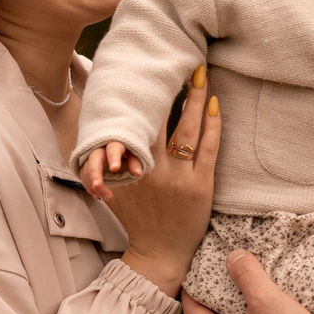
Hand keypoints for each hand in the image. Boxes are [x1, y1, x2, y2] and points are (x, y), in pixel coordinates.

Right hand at [81, 138, 144, 200]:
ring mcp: (90, 155)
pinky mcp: (85, 164)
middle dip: (95, 172)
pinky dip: (89, 186)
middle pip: (94, 158)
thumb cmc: (126, 149)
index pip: (113, 148)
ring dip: (93, 184)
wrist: (113, 143)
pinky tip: (96, 195)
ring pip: (87, 168)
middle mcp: (99, 147)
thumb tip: (137, 173)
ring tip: (107, 197)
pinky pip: (83, 174)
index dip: (113, 158)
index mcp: (114, 142)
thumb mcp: (134, 153)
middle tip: (98, 185)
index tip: (115, 168)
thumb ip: (135, 162)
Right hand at [109, 74, 221, 294]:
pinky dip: (213, 125)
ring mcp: (180, 178)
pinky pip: (209, 148)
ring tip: (201, 74)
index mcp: (130, 168)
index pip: (138, 122)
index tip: (150, 70)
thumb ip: (106, 158)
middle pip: (166, 119)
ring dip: (196, 98)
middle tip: (183, 60)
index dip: (145, 95)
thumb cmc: (135, 217)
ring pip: (189, 129)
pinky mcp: (202, 186)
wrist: (159, 254)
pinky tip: (215, 105)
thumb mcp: (113, 187)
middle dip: (175, 88)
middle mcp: (154, 170)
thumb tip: (97, 128)